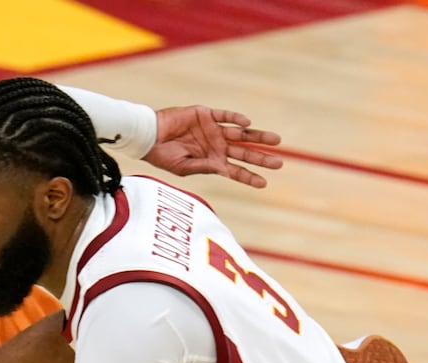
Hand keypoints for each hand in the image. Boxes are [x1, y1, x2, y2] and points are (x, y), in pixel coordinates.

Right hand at [144, 106, 283, 188]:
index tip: (264, 183)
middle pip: (244, 153)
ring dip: (257, 136)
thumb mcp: (184, 168)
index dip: (249, 177)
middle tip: (279, 163)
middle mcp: (216, 146)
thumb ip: (205, 167)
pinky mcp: (206, 115)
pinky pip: (225, 116)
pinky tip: (247, 123)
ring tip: (276, 141)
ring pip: (241, 134)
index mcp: (212, 161)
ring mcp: (213, 130)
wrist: (148, 136)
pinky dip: (236, 118)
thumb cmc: (162, 156)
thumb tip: (223, 169)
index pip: (235, 171)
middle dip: (261, 158)